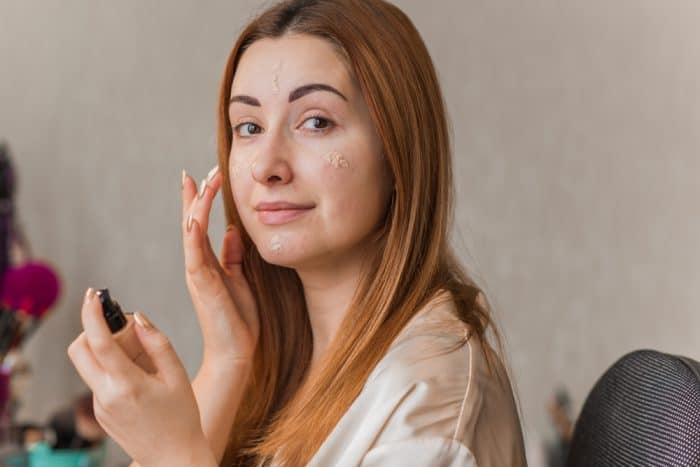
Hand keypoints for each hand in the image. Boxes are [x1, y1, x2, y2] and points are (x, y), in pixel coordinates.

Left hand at [67, 288, 213, 466]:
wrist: (174, 458)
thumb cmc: (182, 417)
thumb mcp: (177, 375)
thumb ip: (157, 342)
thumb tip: (138, 318)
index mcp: (126, 384)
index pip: (98, 341)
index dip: (91, 314)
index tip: (92, 295)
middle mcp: (106, 396)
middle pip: (78, 351)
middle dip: (91, 330)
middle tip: (118, 326)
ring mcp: (100, 407)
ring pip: (88, 366)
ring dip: (103, 350)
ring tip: (139, 356)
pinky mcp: (100, 413)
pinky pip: (98, 381)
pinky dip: (112, 369)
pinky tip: (139, 377)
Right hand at [182, 166, 259, 369]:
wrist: (235, 351)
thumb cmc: (238, 319)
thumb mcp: (240, 279)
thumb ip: (233, 257)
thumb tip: (232, 232)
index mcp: (208, 263)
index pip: (201, 225)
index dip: (201, 201)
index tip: (206, 177)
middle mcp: (198, 265)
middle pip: (192, 223)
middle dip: (195, 196)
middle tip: (198, 172)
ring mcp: (197, 273)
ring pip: (191, 233)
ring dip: (195, 207)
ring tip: (198, 182)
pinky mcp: (202, 284)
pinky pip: (195, 254)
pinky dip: (194, 234)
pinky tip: (195, 216)